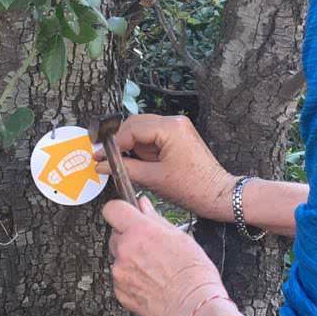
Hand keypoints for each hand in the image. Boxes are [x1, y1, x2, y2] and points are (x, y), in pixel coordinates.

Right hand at [94, 114, 234, 221]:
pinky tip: (136, 162)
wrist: (218, 194)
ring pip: (142, 130)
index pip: (131, 129)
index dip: (112, 144)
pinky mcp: (179, 136)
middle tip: (103, 158)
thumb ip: (124, 168)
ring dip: (130, 145)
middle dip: (119, 142)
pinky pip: (153, 136)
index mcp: (170, 128)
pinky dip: (142, 148)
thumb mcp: (153, 179)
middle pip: (135, 124)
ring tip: (119, 163)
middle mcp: (174, 122)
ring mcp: (178, 127)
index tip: (98, 156)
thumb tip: (102, 165)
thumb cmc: (192, 188)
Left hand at [103, 196, 224, 315]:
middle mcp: (124, 250)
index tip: (127, 215)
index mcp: (139, 231)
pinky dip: (131, 280)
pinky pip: (120, 279)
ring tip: (155, 271)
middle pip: (115, 235)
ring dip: (130, 260)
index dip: (120, 211)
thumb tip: (142, 206)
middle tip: (150, 248)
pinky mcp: (119, 292)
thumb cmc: (193, 275)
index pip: (113, 209)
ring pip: (118, 258)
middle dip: (128, 238)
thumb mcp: (180, 238)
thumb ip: (155, 219)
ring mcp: (119, 273)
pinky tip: (151, 284)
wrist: (192, 308)